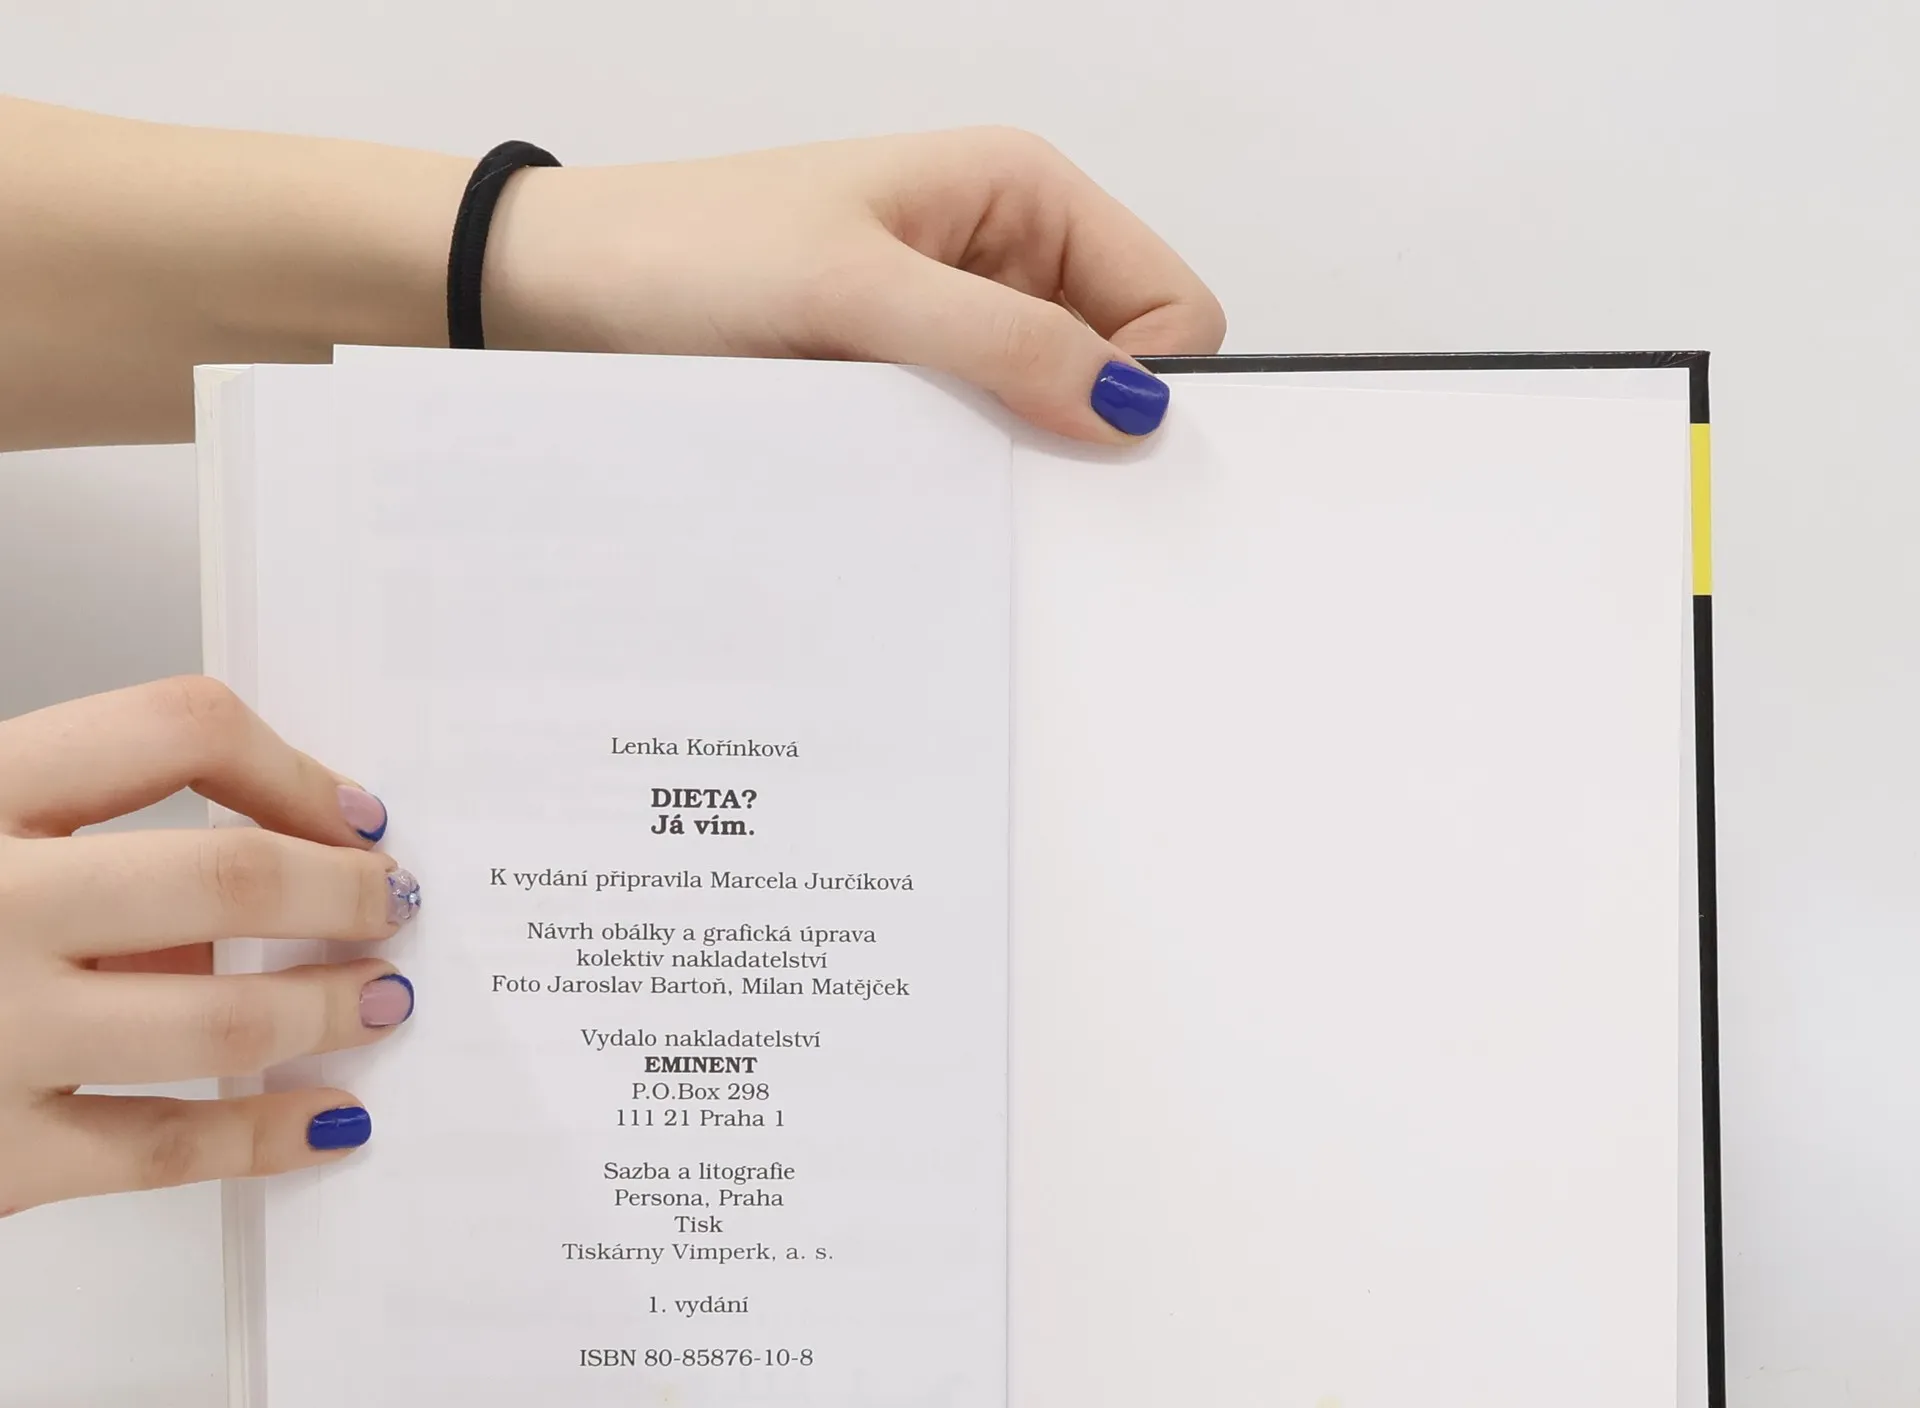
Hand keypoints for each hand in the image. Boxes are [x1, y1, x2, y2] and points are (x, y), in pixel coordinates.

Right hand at [0, 678, 418, 1214]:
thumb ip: (76, 844)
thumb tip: (259, 894)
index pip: (175, 728)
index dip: (294, 767)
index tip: (356, 813)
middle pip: (226, 877)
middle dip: (344, 893)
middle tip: (396, 907)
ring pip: (220, 1022)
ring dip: (330, 1008)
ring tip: (384, 1001)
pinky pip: (172, 1149)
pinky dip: (270, 1133)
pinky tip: (330, 1120)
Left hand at [3, 104, 1223, 448]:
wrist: (552, 293)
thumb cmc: (683, 253)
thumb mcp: (855, 290)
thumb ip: (1004, 343)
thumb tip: (1133, 409)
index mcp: (1021, 193)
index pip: (1170, 305)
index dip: (1148, 385)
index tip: (1092, 456)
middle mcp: (998, 257)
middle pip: (1115, 370)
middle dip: (1083, 435)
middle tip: (1011, 487)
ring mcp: (948, 329)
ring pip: (1041, 421)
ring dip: (1007, 463)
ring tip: (932, 478)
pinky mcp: (896, 389)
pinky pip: (968, 449)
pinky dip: (952, 479)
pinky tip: (903, 493)